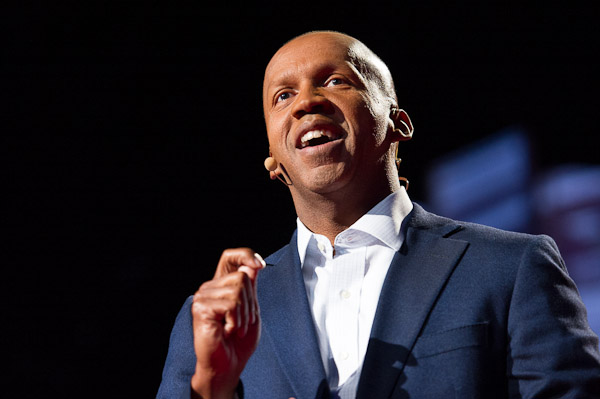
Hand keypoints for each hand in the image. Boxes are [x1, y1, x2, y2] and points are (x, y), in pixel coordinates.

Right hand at [190, 248, 265, 398]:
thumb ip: (250, 287)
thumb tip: (252, 265)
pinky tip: (227, 331)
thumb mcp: (251, 309)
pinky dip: (236, 320)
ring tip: (235, 328)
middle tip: (242, 322)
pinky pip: (230, 303)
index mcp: (221, 285)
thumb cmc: (238, 342)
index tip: (260, 265)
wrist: (228, 366)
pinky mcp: (201, 307)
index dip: (245, 254)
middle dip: (250, 302)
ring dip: (244, 314)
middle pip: (241, 275)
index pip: (229, 257)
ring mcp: (203, 296)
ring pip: (237, 288)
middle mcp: (210, 287)